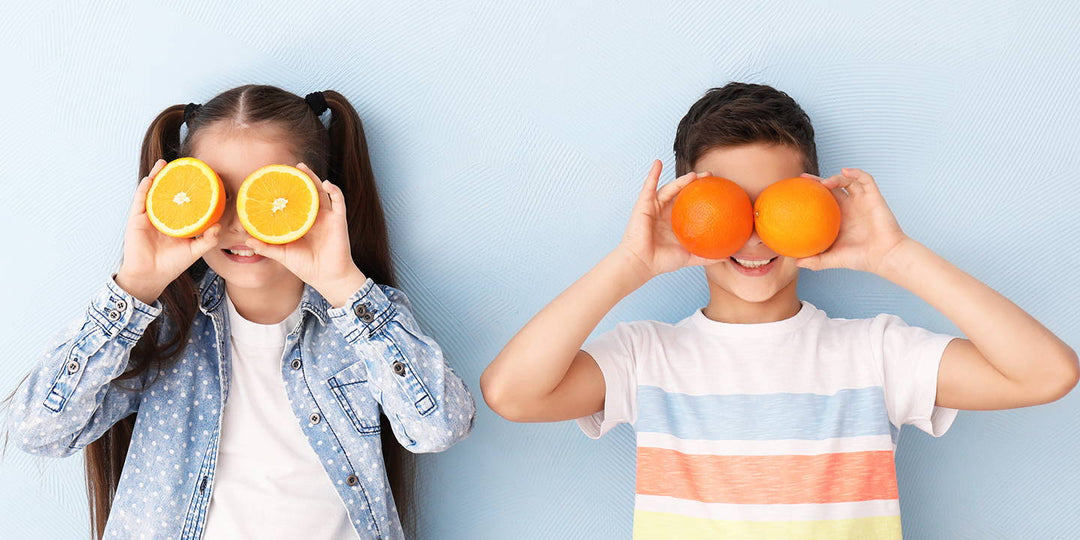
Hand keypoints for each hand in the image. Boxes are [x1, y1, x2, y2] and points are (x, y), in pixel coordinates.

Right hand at [116, 159, 221, 303]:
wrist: (151, 276)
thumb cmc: (172, 265)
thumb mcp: (195, 251)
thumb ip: (208, 239)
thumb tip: (220, 225)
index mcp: (176, 222)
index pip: (184, 202)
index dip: (190, 190)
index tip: (201, 177)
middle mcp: (163, 217)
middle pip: (168, 193)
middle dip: (173, 178)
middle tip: (183, 164)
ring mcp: (148, 217)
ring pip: (153, 192)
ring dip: (157, 176)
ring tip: (165, 163)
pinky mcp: (136, 220)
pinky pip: (140, 201)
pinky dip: (145, 189)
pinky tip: (151, 178)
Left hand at [243, 163, 366, 305]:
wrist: (327, 278)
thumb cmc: (307, 267)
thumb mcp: (283, 255)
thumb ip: (267, 247)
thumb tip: (247, 240)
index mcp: (301, 223)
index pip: (292, 202)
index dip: (285, 191)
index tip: (272, 180)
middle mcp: (314, 217)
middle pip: (306, 192)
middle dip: (298, 179)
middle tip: (286, 167)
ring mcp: (327, 217)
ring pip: (321, 192)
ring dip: (313, 178)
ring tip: (302, 168)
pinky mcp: (338, 220)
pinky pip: (339, 200)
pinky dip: (334, 190)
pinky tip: (325, 183)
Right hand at [615, 160, 724, 278]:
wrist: (642, 262)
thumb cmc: (662, 261)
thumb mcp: (689, 258)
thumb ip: (706, 256)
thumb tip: (727, 256)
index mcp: (675, 222)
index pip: (691, 204)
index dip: (703, 195)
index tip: (717, 189)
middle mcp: (666, 212)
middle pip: (682, 193)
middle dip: (696, 183)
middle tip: (710, 176)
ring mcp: (655, 207)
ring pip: (670, 188)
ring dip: (681, 180)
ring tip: (693, 174)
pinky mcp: (643, 204)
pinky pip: (649, 186)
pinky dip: (653, 173)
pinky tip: (658, 162)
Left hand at [794, 168, 908, 273]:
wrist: (885, 256)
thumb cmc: (861, 259)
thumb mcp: (832, 260)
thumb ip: (815, 261)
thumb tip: (795, 262)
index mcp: (839, 219)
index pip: (822, 202)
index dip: (810, 196)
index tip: (796, 192)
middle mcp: (849, 208)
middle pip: (832, 188)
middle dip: (817, 182)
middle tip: (802, 179)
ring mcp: (862, 201)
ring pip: (847, 181)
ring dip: (836, 178)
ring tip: (825, 183)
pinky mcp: (874, 197)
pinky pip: (865, 179)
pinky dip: (856, 172)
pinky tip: (845, 171)